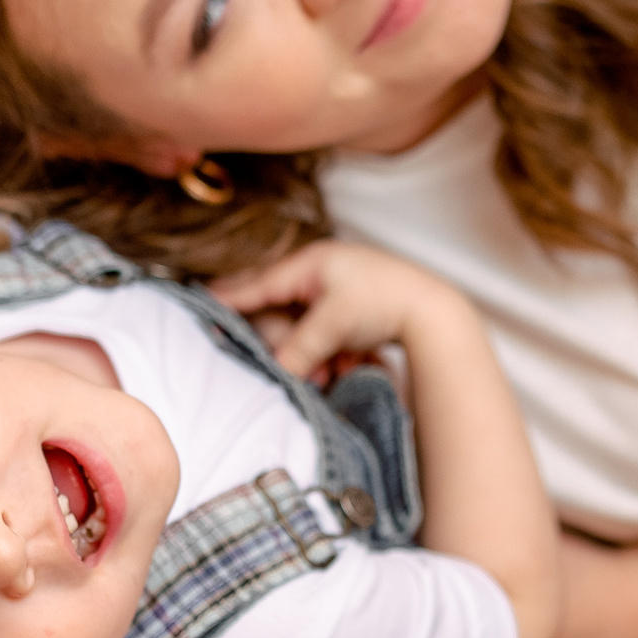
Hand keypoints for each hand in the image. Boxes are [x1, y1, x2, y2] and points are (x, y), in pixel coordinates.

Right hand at [213, 242, 456, 380]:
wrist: (435, 313)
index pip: (259, 285)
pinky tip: (351, 364)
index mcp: (311, 264)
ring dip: (315, 357)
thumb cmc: (384, 303)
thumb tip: (277, 370)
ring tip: (335, 372)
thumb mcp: (333, 325)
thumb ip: (299, 348)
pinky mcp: (353, 312)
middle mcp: (321, 274)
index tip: (202, 304)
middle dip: (292, 347)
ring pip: (306, 332)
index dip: (230, 298)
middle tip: (307, 373)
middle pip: (282, 315)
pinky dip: (334, 354)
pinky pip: (327, 337)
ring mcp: (338, 292)